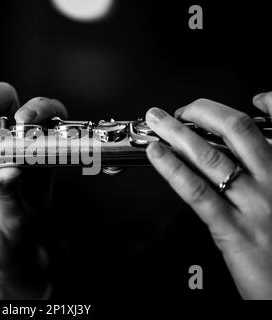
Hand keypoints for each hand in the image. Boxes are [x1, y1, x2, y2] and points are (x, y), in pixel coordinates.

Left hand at [145, 93, 271, 298]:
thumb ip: (268, 171)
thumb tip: (246, 152)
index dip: (267, 105)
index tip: (249, 100)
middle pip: (237, 131)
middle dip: (203, 112)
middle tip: (179, 110)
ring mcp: (255, 206)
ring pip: (211, 157)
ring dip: (178, 133)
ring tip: (157, 120)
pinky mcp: (233, 231)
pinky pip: (198, 191)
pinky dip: (173, 167)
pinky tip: (156, 153)